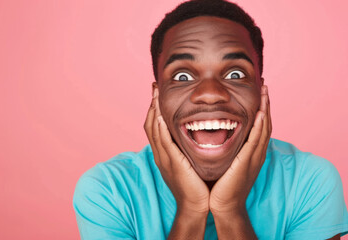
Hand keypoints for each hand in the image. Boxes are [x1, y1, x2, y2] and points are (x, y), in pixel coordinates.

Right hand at [144, 87, 208, 215]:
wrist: (196, 205)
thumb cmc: (196, 184)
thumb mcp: (190, 161)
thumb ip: (188, 147)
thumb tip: (197, 132)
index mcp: (165, 153)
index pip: (155, 126)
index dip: (155, 108)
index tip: (158, 93)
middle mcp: (161, 154)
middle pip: (150, 124)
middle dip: (152, 104)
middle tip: (154, 86)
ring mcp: (164, 159)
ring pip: (154, 130)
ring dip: (153, 110)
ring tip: (155, 94)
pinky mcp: (172, 164)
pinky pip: (163, 142)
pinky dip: (160, 128)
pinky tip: (160, 115)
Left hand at [210, 85, 271, 214]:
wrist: (223, 204)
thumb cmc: (221, 184)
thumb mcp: (226, 161)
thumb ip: (227, 147)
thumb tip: (217, 132)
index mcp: (251, 151)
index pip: (259, 125)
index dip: (261, 108)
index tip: (259, 92)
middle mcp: (256, 152)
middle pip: (265, 123)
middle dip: (266, 104)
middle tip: (265, 86)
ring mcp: (254, 157)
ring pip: (264, 129)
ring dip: (265, 109)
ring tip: (265, 92)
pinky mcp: (247, 162)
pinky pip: (256, 141)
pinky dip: (259, 126)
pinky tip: (260, 113)